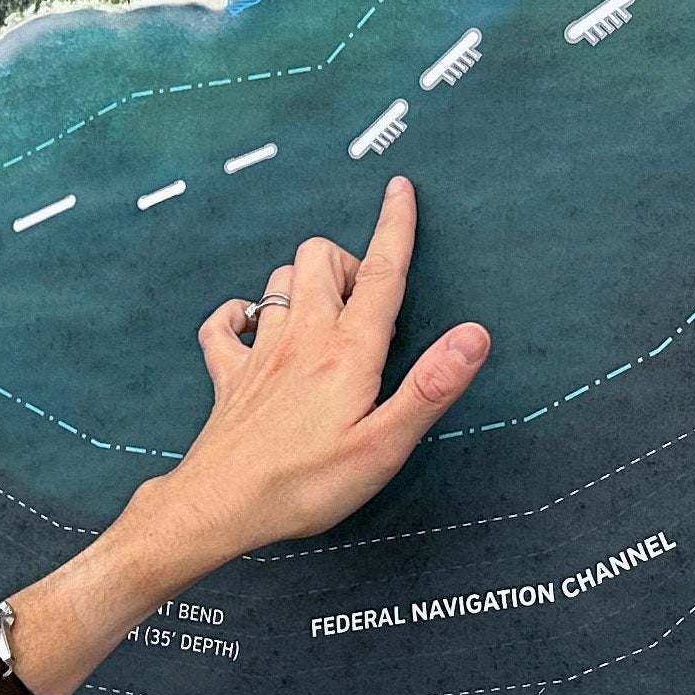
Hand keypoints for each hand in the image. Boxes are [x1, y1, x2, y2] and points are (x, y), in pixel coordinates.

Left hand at [137, 176, 488, 577]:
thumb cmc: (306, 484)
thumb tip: (474, 335)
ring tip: (326, 315)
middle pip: (321, 258)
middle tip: (369, 303)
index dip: (396, 226)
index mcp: (348, 352)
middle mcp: (302, 338)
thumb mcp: (384, 446)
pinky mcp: (227, 375)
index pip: (382, 273)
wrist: (221, 506)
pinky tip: (251, 328)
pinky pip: (223, 323)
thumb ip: (430, 387)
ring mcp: (259, 352)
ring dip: (304, 282)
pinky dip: (238, 314)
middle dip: (350, 260)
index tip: (401, 189)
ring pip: (279, 281)